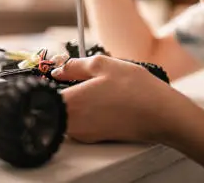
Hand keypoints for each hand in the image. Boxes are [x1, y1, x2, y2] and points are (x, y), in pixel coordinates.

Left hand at [51, 55, 178, 143]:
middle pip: (53, 107)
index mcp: (70, 103)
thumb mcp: (102, 65)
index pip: (42, 96)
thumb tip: (57, 68)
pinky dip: (86, 111)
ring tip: (94, 88)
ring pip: (67, 115)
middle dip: (61, 91)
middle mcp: (72, 123)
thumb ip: (73, 66)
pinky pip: (81, 123)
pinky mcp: (96, 138)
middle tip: (75, 77)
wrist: (160, 114)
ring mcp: (84, 134)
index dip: (45, 82)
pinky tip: (104, 101)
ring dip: (75, 101)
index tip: (53, 73)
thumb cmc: (134, 89)